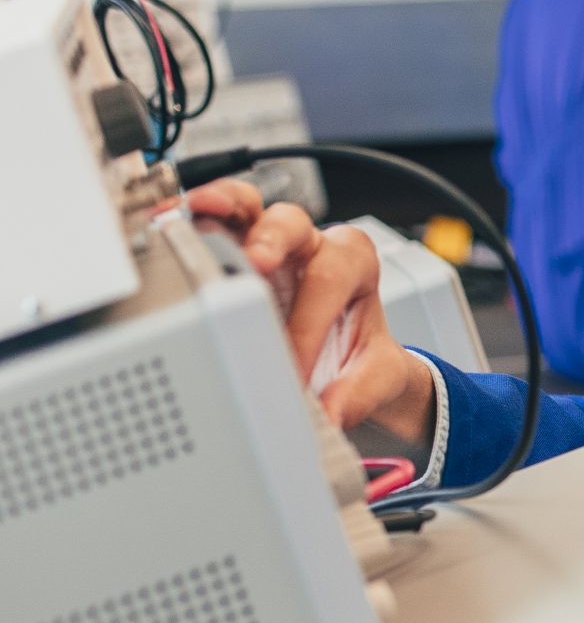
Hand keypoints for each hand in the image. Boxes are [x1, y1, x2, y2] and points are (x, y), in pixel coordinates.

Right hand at [183, 179, 436, 440]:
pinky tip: (165, 223)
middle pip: (292, 223)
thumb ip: (360, 393)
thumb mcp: (378, 376)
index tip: (290, 370)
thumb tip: (331, 413)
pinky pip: (211, 225)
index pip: (329, 281)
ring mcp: (266, 244)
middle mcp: (310, 245)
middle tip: (255, 262)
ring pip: (246, 210)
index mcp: (352, 264)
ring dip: (220, 209)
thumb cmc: (360, 358)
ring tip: (194, 214)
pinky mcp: (230, 252)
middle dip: (272, 240)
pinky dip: (187, 221)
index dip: (307, 325)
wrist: (351, 362)